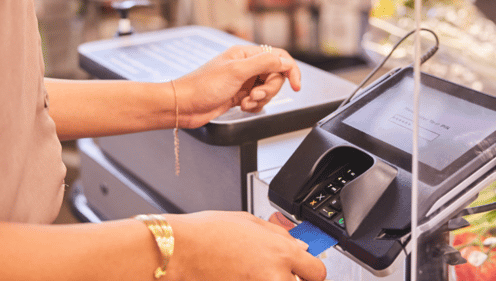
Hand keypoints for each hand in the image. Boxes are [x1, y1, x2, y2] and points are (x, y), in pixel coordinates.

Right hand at [167, 211, 325, 280]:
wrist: (178, 251)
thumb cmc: (206, 233)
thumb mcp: (248, 221)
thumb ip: (279, 236)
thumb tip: (299, 245)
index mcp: (281, 252)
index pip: (316, 272)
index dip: (309, 269)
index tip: (303, 269)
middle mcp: (275, 276)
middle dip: (292, 278)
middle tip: (273, 271)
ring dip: (272, 280)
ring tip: (251, 272)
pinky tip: (240, 275)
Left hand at [174, 45, 301, 127]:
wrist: (184, 106)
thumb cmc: (202, 86)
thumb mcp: (236, 72)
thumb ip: (264, 63)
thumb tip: (285, 61)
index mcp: (245, 54)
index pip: (278, 57)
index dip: (290, 70)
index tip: (296, 85)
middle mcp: (245, 66)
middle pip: (275, 77)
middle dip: (269, 89)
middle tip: (255, 95)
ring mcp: (242, 82)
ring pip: (267, 91)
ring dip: (260, 100)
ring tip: (244, 102)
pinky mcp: (239, 96)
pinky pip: (257, 102)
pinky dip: (253, 107)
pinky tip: (241, 107)